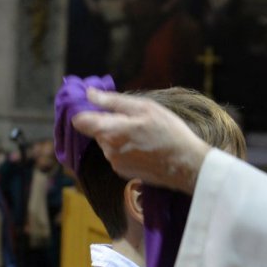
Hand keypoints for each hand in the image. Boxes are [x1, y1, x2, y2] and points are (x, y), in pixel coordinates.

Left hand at [74, 89, 209, 193]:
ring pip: (108, 143)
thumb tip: (89, 93)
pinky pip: (118, 155)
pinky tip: (145, 148)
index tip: (99, 106)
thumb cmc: (168, 133)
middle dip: (111, 123)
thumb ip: (112, 101)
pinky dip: (127, 149)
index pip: (79, 121)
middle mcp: (107, 150)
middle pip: (97, 131)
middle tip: (136, 120)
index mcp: (109, 131)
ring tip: (144, 134)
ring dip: (120, 136)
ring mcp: (115, 164)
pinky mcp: (124, 173)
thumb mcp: (144, 108)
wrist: (186, 166)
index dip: (86, 111)